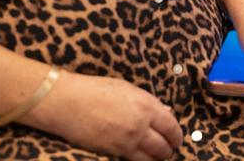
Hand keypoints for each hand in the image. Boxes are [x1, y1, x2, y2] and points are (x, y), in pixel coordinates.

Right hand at [28, 70, 181, 160]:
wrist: (67, 102)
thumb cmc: (94, 90)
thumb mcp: (126, 89)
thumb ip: (148, 102)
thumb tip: (165, 112)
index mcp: (146, 104)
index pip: (171, 125)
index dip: (177, 135)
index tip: (176, 139)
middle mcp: (141, 124)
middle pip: (164, 145)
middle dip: (169, 150)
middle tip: (169, 151)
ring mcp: (127, 139)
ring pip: (152, 157)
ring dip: (157, 158)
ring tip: (157, 157)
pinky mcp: (113, 151)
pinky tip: (140, 159)